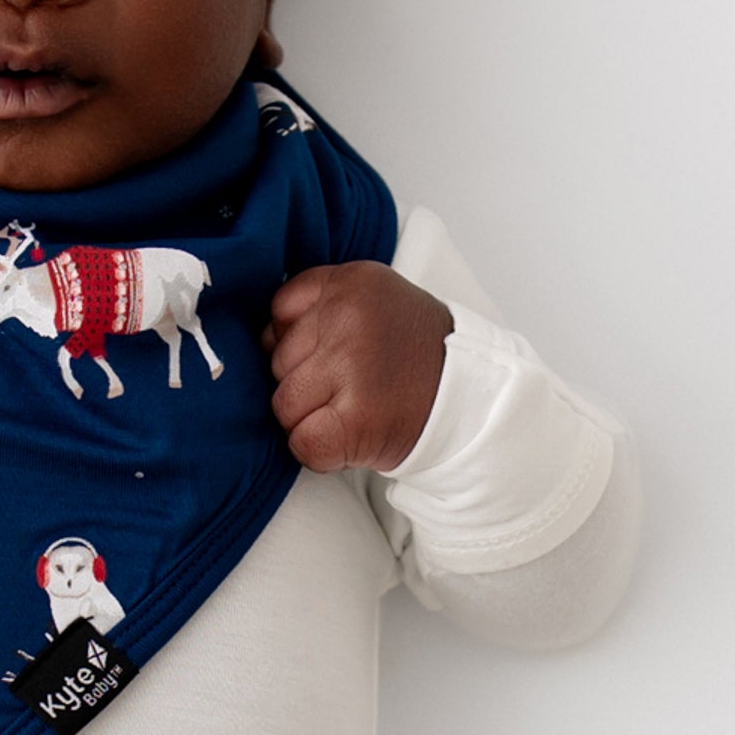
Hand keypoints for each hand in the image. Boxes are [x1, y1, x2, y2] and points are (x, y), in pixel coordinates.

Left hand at [263, 262, 452, 472]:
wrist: (474, 397)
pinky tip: (350, 438)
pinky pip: (301, 443)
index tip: (329, 356)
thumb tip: (260, 339)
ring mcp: (353, 367)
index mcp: (352, 282)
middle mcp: (350, 318)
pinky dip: (319, 451)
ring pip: (283, 406)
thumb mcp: (374, 302)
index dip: (296, 343)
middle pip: (277, 363)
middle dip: (304, 384)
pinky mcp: (356, 419)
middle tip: (350, 389)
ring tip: (352, 412)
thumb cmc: (414, 357)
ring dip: (309, 420)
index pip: (279, 312)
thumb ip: (320, 306)